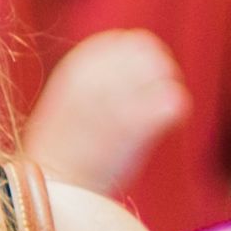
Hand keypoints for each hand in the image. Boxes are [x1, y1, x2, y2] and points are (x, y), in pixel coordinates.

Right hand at [23, 29, 189, 194]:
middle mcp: (97, 75)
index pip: (124, 40)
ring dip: (168, 87)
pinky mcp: (137, 123)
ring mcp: (118, 97)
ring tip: (161, 112)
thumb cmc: (58, 152)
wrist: (53, 189)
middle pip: (148, 49)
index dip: (139, 58)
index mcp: (77, 67)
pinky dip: (176, 111)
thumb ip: (93, 80)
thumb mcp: (65, 101)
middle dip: (158, 70)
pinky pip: (174, 99)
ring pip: (165, 71)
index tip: (140, 81)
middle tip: (158, 94)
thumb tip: (124, 69)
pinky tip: (169, 125)